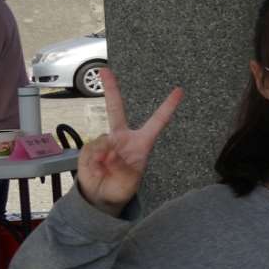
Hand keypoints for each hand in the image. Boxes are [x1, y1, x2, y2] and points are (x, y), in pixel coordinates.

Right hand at [77, 68, 182, 214]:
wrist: (100, 198)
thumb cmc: (120, 188)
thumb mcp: (129, 182)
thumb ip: (124, 169)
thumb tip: (111, 153)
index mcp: (141, 143)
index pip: (157, 122)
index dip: (168, 107)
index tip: (179, 90)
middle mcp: (122, 138)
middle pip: (116, 109)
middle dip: (111, 89)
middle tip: (104, 70)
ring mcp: (104, 142)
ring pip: (104, 141)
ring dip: (106, 159)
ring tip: (108, 171)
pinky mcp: (89, 149)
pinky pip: (91, 150)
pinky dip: (94, 162)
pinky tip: (97, 170)